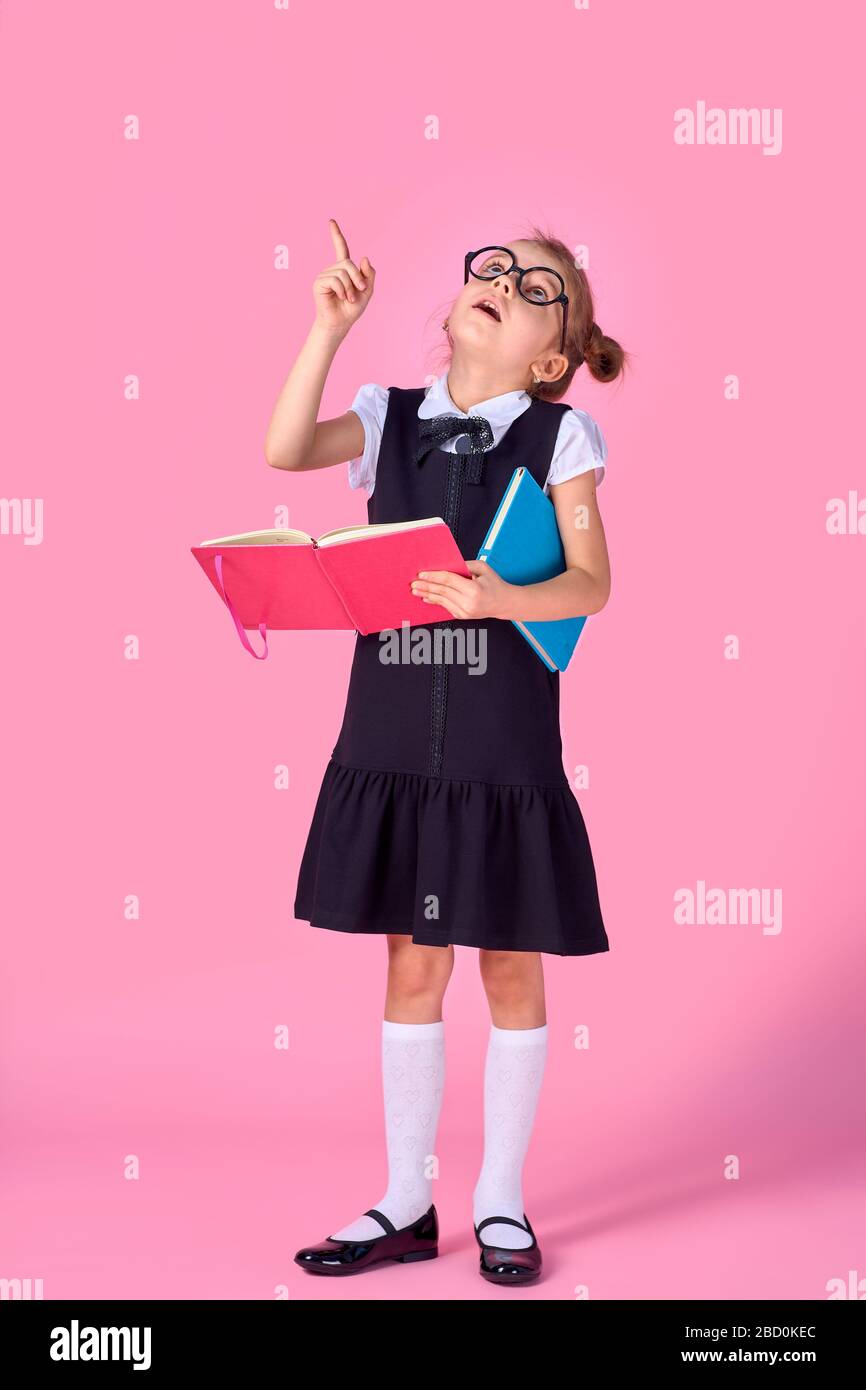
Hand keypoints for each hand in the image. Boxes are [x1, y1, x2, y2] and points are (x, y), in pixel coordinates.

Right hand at [312, 218, 374, 334]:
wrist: (340, 322)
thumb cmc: (352, 308)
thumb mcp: (367, 291)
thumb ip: (369, 274)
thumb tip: (364, 257)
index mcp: (344, 269)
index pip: (341, 248)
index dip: (336, 235)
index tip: (331, 221)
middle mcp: (333, 269)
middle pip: (348, 263)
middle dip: (358, 278)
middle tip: (360, 292)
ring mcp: (324, 275)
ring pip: (343, 272)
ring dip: (350, 288)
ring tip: (348, 298)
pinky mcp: (319, 283)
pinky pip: (335, 280)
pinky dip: (342, 290)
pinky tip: (340, 298)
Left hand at [410, 559, 513, 620]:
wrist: (504, 603)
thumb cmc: (495, 584)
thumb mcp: (483, 568)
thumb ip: (465, 565)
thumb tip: (447, 565)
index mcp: (474, 590)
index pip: (449, 581)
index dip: (434, 576)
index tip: (422, 573)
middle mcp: (469, 603)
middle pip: (442, 591)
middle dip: (426, 586)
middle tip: (414, 582)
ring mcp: (465, 611)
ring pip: (442, 600)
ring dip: (427, 594)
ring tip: (416, 590)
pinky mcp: (462, 616)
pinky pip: (445, 607)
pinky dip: (435, 601)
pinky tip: (426, 597)